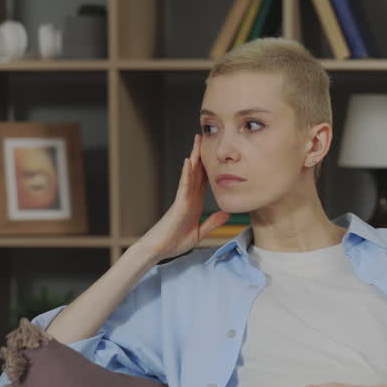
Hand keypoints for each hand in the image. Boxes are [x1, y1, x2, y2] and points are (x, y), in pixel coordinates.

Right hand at [135, 134, 229, 261]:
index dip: (210, 168)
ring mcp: (183, 198)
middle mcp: (188, 197)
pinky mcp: (179, 203)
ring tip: (197, 141)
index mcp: (194, 203)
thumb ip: (212, 222)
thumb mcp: (199, 232)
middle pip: (197, 172)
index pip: (204, 182)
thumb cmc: (175, 241)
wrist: (159, 249)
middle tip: (205, 137)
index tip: (217, 156)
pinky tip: (190, 161)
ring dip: (194, 157)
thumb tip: (226, 213)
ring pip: (190, 174)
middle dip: (201, 155)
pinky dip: (187, 173)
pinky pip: (184, 185)